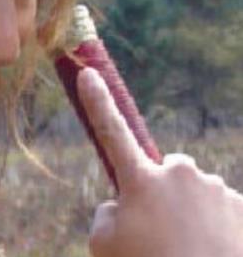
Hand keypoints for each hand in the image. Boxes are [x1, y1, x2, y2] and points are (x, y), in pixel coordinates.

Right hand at [78, 67, 242, 256]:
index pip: (111, 131)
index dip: (97, 102)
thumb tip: (124, 203)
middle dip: (163, 188)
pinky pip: (223, 209)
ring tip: (188, 249)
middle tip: (160, 229)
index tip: (89, 73)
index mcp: (141, 181)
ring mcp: (216, 189)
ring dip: (191, 212)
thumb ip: (108, 213)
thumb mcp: (103, 245)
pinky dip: (217, 227)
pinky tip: (211, 251)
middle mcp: (179, 176)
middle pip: (167, 169)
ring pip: (197, 191)